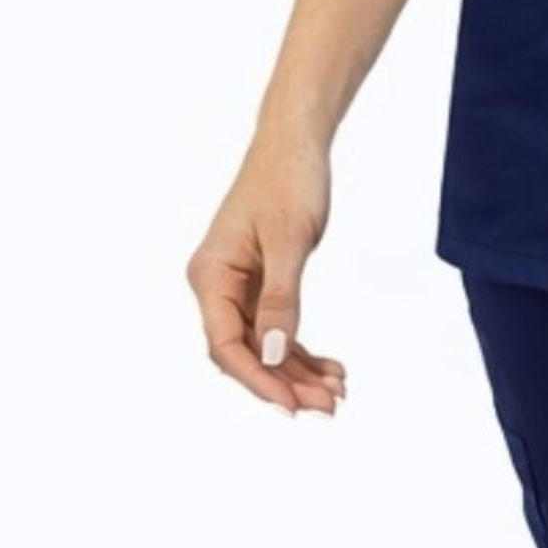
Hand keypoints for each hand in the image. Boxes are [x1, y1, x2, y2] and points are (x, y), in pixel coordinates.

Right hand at [186, 123, 347, 416]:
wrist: (296, 141)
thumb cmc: (288, 180)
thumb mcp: (288, 241)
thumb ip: (280, 299)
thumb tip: (273, 354)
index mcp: (210, 276)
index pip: (226, 345)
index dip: (258, 379)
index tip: (292, 405)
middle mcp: (217, 285)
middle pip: (245, 352)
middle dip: (285, 381)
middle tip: (328, 405)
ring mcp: (238, 286)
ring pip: (264, 344)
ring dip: (297, 371)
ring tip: (337, 392)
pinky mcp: (260, 282)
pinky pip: (276, 327)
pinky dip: (301, 348)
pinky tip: (330, 368)